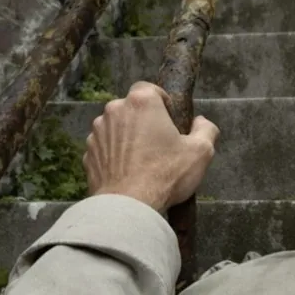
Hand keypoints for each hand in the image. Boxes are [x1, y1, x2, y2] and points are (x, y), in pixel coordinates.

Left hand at [84, 82, 219, 213]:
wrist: (128, 206)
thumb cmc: (165, 174)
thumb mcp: (201, 152)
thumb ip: (206, 129)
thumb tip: (201, 122)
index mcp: (140, 102)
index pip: (149, 88)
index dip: (161, 102)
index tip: (170, 122)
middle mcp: (114, 111)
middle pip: (131, 109)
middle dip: (144, 122)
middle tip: (159, 145)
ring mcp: (97, 133)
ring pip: (116, 128)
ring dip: (127, 138)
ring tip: (143, 162)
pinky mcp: (88, 154)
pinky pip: (105, 149)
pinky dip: (114, 156)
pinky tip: (128, 173)